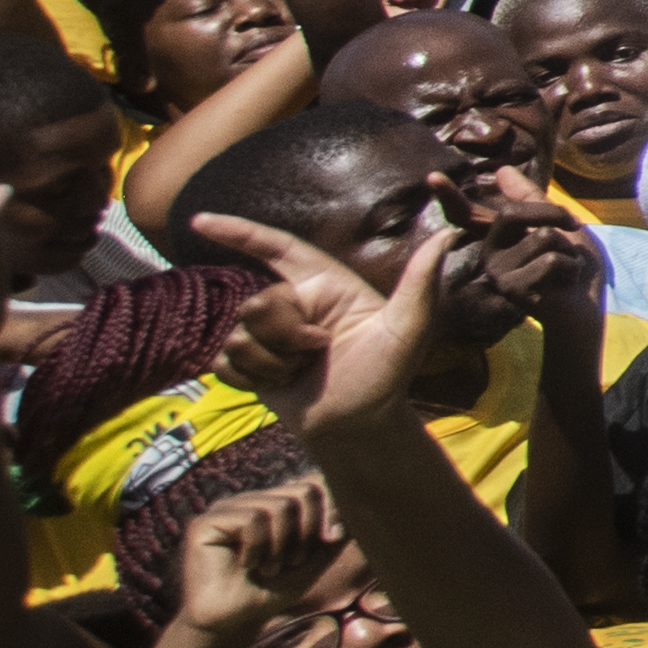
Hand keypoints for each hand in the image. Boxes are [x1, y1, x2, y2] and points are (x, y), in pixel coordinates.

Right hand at [166, 470, 343, 646]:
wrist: (235, 622)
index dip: (332, 506)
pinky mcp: (206, 522)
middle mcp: (252, 499)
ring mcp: (227, 508)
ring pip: (281, 505)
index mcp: (276, 502)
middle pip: (304, 490)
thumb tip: (359, 499)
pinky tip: (246, 565)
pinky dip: (259, 547)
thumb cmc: (273, 590)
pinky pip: (252, 518)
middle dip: (308, 532)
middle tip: (292, 561)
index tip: (333, 538)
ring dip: (283, 545)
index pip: (315, 481)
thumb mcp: (316, 556)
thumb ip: (335, 528)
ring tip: (269, 567)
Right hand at [186, 205, 453, 431]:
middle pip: (257, 304)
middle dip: (285, 335)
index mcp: (325, 286)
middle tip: (320, 352)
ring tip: (304, 372)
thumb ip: (421, 282)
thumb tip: (448, 234)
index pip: (277, 248)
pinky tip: (280, 385)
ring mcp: (268, 335)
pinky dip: (252, 379)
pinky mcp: (249, 364)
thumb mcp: (408, 328)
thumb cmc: (387, 377)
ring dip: (273, 363)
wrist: (358, 426)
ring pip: (240, 336)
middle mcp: (293, 304)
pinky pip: (225, 363)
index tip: (199, 221)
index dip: (237, 232)